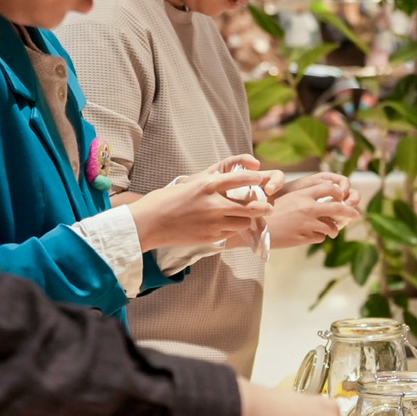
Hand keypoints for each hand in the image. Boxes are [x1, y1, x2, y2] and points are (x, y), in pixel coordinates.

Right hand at [126, 159, 280, 251]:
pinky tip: (226, 227)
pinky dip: (231, 230)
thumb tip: (228, 179)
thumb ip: (210, 182)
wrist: (148, 223)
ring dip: (246, 219)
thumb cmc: (165, 200)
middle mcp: (214, 204)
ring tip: (244, 218)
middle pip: (251, 206)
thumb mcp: (189, 184)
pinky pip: (231, 233)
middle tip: (268, 206)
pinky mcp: (211, 237)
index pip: (242, 178)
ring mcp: (213, 222)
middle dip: (263, 206)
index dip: (256, 178)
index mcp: (207, 185)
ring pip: (244, 222)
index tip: (261, 178)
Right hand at [270, 172, 362, 245]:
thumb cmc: (269, 210)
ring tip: (332, 232)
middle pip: (339, 208)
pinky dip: (319, 237)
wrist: (255, 226)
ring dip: (334, 230)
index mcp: (304, 194)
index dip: (340, 193)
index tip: (342, 198)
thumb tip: (324, 197)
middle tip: (356, 215)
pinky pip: (320, 237)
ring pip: (332, 227)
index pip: (331, 188)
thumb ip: (305, 196)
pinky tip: (310, 235)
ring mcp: (307, 224)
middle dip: (350, 212)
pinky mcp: (304, 237)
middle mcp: (308, 208)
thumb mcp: (288, 197)